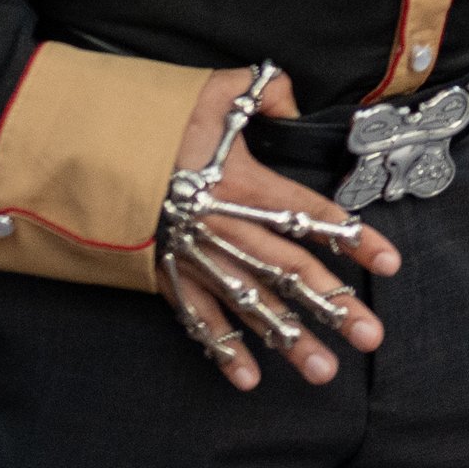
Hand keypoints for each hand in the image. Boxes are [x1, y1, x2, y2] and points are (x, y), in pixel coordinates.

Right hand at [159, 66, 400, 393]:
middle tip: (371, 336)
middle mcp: (227, 229)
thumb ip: (262, 89)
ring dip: (288, 340)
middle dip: (333, 306)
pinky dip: (221, 350)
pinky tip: (248, 378)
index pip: (312, 214)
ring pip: (251, 306)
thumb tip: (292, 98)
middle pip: (290, 271)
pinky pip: (197, 318)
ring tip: (323, 371)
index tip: (389, 263)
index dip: (353, 239)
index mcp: (245, 186)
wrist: (79, 153)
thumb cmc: (148, 121)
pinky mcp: (166, 275)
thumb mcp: (211, 89)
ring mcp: (196, 258)